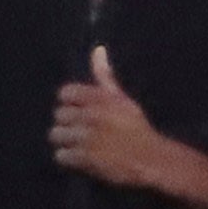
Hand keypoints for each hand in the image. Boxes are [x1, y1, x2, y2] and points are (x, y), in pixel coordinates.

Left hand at [48, 46, 207, 202]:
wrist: (151, 159)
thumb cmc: (137, 128)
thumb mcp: (123, 99)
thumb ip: (105, 76)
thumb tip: (97, 49)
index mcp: (101, 99)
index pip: (66, 93)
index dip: (70, 102)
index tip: (80, 110)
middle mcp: (91, 116)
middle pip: (59, 115)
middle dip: (68, 123)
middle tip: (81, 130)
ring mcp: (87, 138)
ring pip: (56, 135)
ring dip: (66, 140)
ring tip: (79, 144)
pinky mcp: (84, 158)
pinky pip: (61, 155)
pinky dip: (68, 157)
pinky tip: (80, 157)